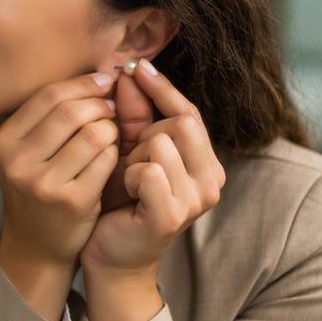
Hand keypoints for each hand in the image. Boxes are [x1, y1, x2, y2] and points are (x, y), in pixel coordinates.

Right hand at [0, 71, 120, 320]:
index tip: (105, 82)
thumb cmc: (38, 188)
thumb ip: (51, 116)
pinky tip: (113, 157)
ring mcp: (43, 183)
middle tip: (113, 108)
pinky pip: (106, 160)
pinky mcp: (72, 201)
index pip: (49, 96)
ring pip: (93, 133)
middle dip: (101, 104)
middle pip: (71, 111)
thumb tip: (100, 73)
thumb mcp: (28, 152)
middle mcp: (18, 161)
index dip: (83, 83)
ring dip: (112, 128)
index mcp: (4, 141)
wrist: (36, 245)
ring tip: (113, 133)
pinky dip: (116, 152)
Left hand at [80, 59, 225, 276]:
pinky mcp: (173, 216)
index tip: (135, 66)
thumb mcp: (128, 151)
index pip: (189, 112)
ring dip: (133, 157)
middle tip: (127, 159)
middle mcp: (211, 180)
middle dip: (144, 134)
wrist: (110, 254)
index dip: (162, 88)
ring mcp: (197, 200)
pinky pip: (149, 171)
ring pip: (161, 144)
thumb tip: (129, 71)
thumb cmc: (119, 201)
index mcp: (205, 162)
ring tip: (126, 180)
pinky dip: (130, 176)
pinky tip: (125, 193)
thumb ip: (133, 115)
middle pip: (179, 123)